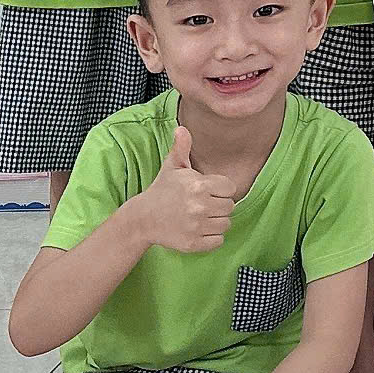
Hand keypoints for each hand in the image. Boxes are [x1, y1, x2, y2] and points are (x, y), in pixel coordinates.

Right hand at [136, 125, 237, 252]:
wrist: (142, 219)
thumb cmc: (162, 191)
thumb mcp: (172, 167)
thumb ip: (182, 148)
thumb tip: (182, 128)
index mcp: (199, 185)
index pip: (230, 188)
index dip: (220, 189)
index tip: (207, 190)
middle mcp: (200, 206)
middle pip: (230, 207)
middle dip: (218, 205)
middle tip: (202, 204)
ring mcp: (197, 226)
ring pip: (226, 224)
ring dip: (216, 221)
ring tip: (200, 217)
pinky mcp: (194, 244)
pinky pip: (218, 241)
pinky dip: (211, 237)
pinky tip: (198, 229)